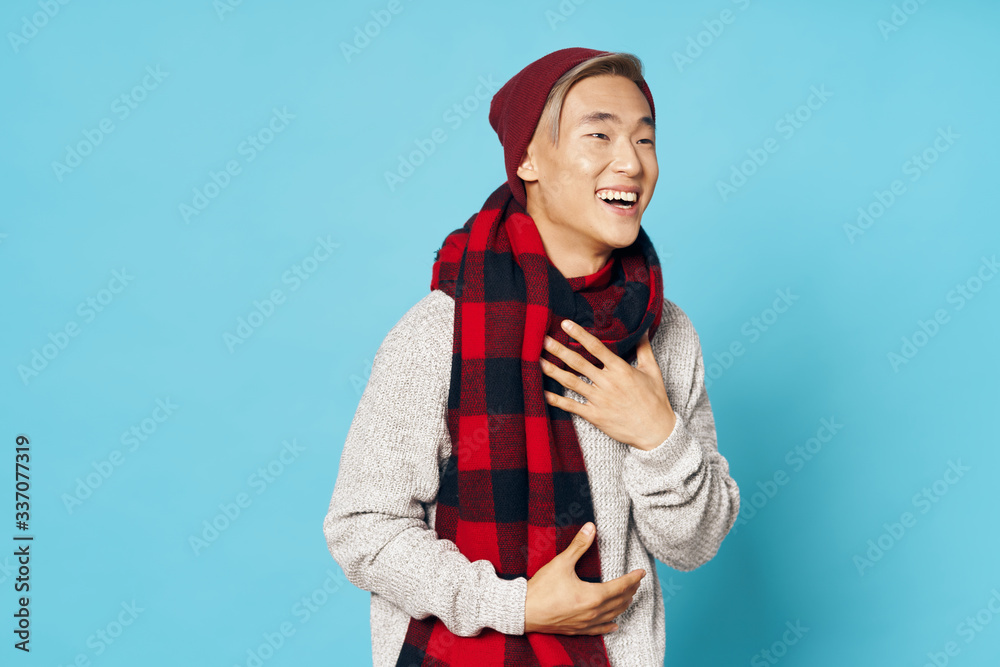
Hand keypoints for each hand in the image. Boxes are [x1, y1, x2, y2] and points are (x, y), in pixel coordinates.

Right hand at [524, 522, 644, 634]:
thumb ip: (579, 545)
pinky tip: (614, 624)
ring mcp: (586, 623)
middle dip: (630, 590)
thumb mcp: (561, 563)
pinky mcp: (577, 629)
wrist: (523, 611)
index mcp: (593, 596)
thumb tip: (591, 527)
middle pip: (620, 601)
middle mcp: (593, 612)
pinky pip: (599, 630)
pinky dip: (609, 625)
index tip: (641, 572)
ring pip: (612, 615)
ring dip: (623, 605)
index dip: (633, 579)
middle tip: (636, 582)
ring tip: (629, 597)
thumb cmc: (542, 588)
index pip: (621, 586)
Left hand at [540, 321, 675, 450]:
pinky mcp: (595, 416)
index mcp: (620, 369)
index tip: (565, 324)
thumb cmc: (655, 399)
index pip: (596, 347)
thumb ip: (644, 348)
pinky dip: (556, 400)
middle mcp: (607, 383)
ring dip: (553, 371)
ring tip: (538, 360)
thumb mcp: (652, 371)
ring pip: (571, 382)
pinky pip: (571, 406)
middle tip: (542, 339)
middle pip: (578, 363)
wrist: (656, 431)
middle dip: (559, 350)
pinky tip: (543, 392)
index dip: (579, 334)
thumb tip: (643, 328)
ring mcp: (599, 400)